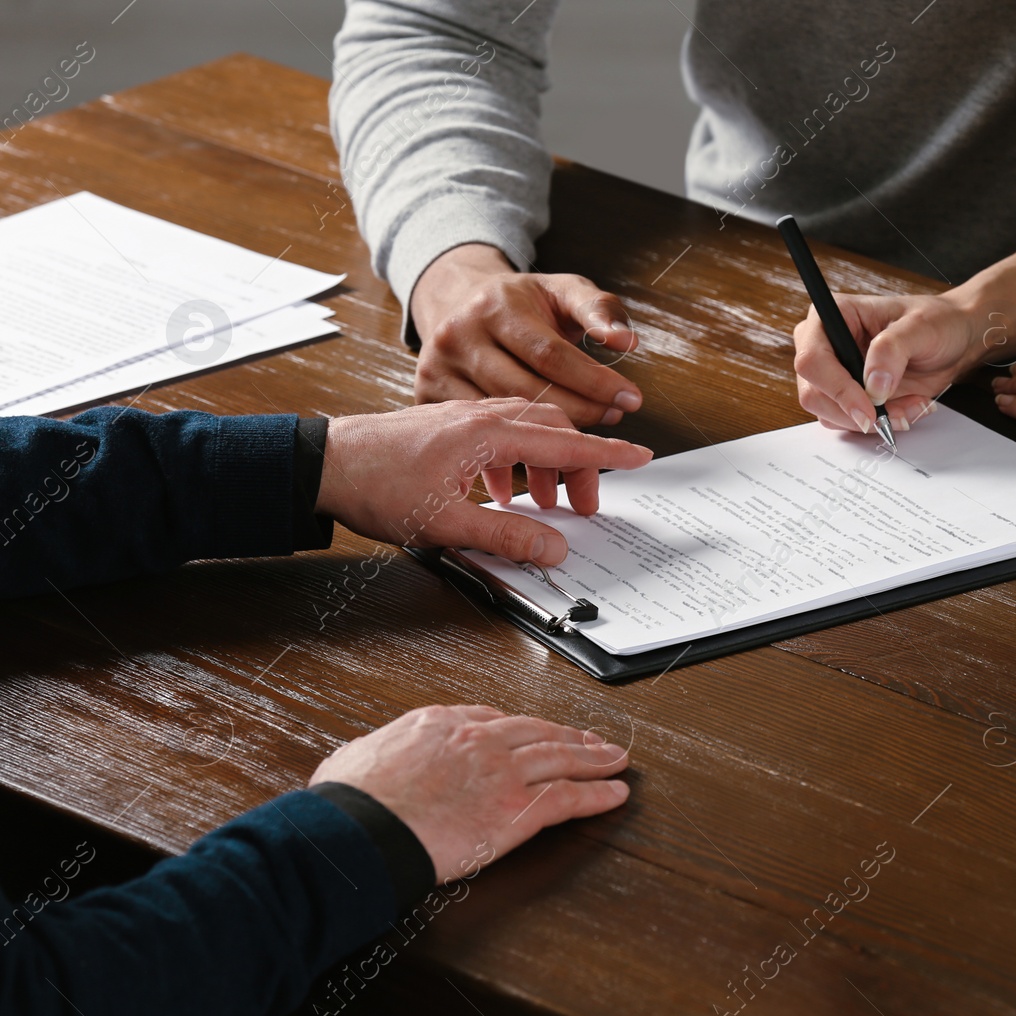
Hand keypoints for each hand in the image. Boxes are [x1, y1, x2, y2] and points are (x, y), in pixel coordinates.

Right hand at [310, 704, 629, 882]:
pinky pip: (568, 798)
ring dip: (594, 758)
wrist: (359, 830)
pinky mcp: (515, 809)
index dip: (521, 728)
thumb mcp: (355, 758)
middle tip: (592, 739)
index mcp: (439, 724)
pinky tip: (615, 794)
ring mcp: (501, 773)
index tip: (534, 732)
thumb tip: (362, 763)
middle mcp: (477, 741)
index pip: (492, 720)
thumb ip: (374, 754)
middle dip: (568, 736)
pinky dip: (597, 795)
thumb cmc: (350, 803)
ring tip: (616, 759)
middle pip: (537, 732)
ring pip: (561, 758)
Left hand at [316, 398, 651, 565]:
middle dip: (580, 466)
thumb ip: (507, 536)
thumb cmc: (376, 484)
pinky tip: (504, 491)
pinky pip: (503, 434)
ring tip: (547, 504)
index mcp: (489, 433)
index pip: (565, 441)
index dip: (607, 453)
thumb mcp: (445, 524)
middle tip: (586, 505)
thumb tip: (553, 547)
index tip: (640, 455)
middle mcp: (482, 416)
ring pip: (529, 431)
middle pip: (554, 431)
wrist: (324, 463)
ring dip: (548, 464)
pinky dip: (519, 460)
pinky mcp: (451, 426)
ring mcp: (466, 417)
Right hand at [411, 244, 643, 426]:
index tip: (631, 400)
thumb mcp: (562, 289)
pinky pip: (477, 433)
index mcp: (495, 306)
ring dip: (552, 437)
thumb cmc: (521, 302)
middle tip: (613, 417)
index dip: (595, 382)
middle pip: (528, 390)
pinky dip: (514, 448)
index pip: (551, 354)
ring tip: (587, 437)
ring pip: (503, 418)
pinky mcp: (427, 394)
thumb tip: (625, 341)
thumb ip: (600, 309)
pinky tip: (544, 454)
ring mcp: (438, 367)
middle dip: (580, 411)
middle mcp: (459, 335)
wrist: (459, 300)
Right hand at [793, 292, 996, 433]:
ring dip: (871, 420)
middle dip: (854, 411)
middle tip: (892, 414)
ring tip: (910, 406)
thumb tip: (872, 385)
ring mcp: (834, 373)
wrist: (954, 340)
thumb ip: (892, 350)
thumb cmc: (937, 322)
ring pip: (829, 413)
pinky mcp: (848, 396)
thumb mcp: (921, 327)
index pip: (812, 358)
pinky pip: (848, 422)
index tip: (869, 407)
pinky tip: (905, 408)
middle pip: (813, 392)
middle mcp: (826, 345)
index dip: (836, 387)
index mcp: (834, 315)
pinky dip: (879, 424)